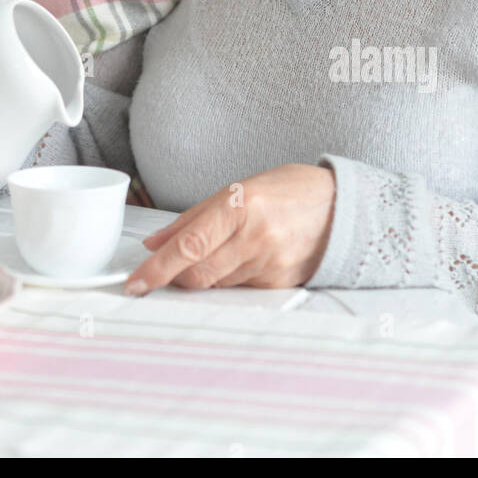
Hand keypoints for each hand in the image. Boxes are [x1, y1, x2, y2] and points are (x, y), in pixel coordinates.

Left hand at [123, 163, 336, 295]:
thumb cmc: (288, 190)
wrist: (343, 208)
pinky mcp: (279, 284)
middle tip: (165, 269)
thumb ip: (193, 218)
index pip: (188, 246)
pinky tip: (243, 256)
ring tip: (220, 249)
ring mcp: (270, 264)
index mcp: (241, 207)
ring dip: (204, 274)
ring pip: (216, 283)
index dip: (157, 268)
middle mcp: (255, 238)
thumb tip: (155, 242)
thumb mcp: (237, 189)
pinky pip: (239, 288)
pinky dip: (230, 277)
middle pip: (198, 273)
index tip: (135, 283)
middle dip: (175, 275)